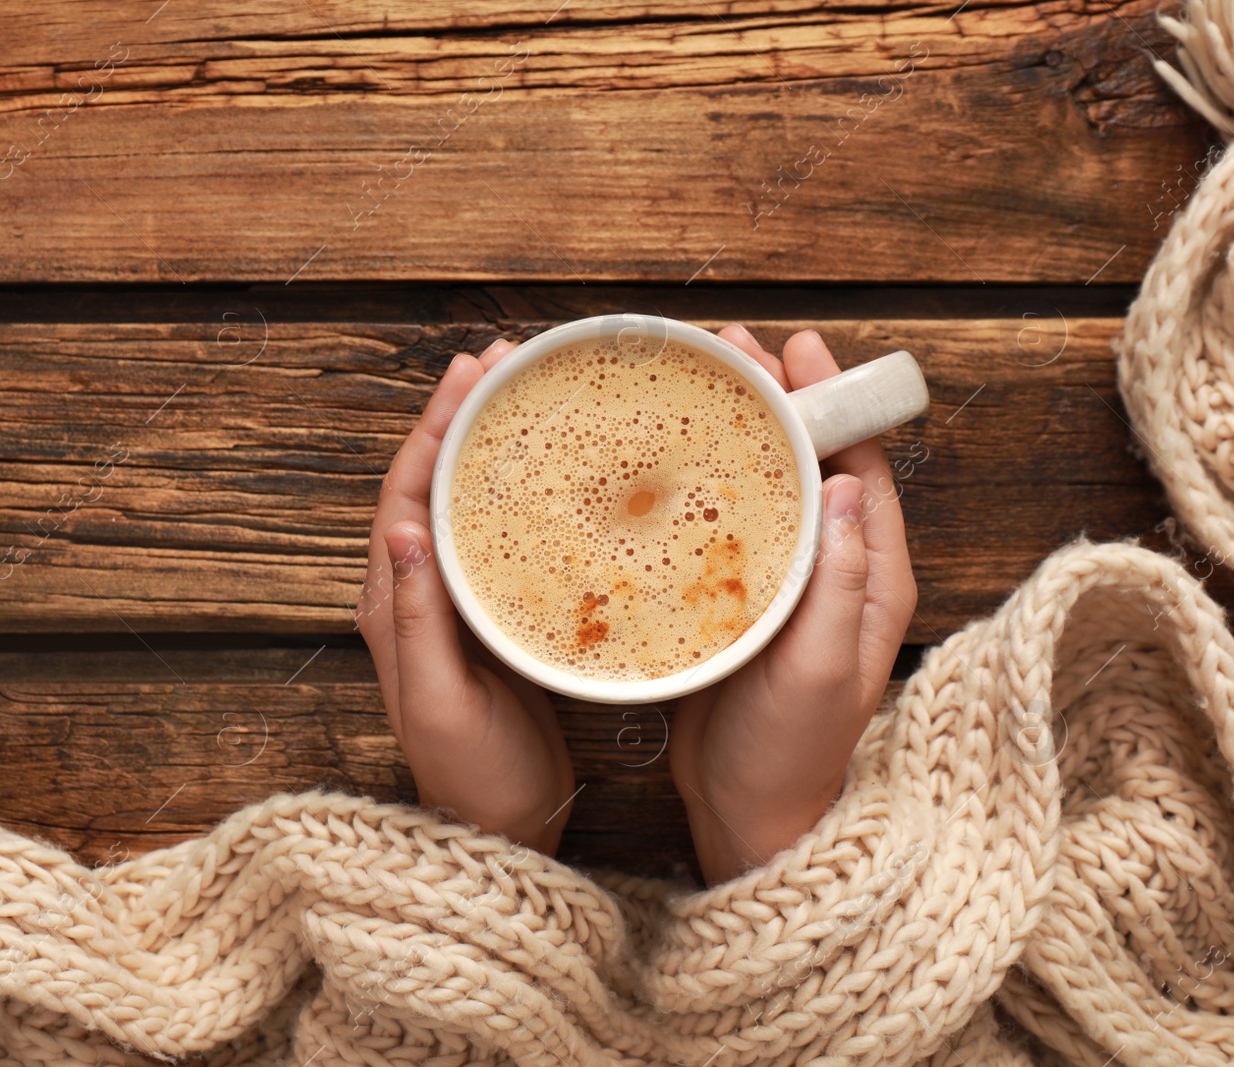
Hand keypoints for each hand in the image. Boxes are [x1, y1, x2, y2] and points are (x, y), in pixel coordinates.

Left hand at [355, 339, 576, 855]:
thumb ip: (419, 619)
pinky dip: (509, 492)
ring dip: (480, 447)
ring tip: (517, 396)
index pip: (403, 494)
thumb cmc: (472, 773)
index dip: (431, 431)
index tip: (467, 378)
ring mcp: (449, 605)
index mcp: (392, 605)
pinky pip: (489, 536)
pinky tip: (544, 474)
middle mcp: (412, 594)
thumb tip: (404, 529)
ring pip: (458, 503)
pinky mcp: (486, 618)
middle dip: (455, 419)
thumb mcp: (444, 699)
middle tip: (498, 363)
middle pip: (427, 484)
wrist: (499, 829)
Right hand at [670, 326, 917, 885]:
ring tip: (697, 384)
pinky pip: (723, 527)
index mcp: (870, 578)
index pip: (860, 466)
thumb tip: (848, 482)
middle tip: (732, 348)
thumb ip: (838, 582)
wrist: (747, 815)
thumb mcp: (819, 668)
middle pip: (809, 464)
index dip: (832, 403)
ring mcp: (780, 586)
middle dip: (777, 401)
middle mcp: (831, 572)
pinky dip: (699, 486)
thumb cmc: (790, 752)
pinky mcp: (734, 603)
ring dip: (735, 434)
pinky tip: (661, 464)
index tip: (799, 350)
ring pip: (763, 488)